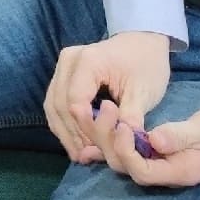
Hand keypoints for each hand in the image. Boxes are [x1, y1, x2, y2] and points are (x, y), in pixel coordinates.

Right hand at [44, 30, 171, 165]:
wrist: (143, 40)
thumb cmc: (146, 64)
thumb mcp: (144, 91)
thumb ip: (131, 117)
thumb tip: (123, 145)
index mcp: (88, 62)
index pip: (74, 101)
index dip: (84, 128)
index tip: (98, 149)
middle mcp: (68, 61)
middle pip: (58, 104)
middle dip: (71, 134)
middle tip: (87, 158)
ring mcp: (63, 66)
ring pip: (52, 105)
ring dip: (64, 132)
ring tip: (80, 155)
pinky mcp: (63, 74)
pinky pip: (56, 102)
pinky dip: (64, 123)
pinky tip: (76, 141)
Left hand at [95, 102, 199, 188]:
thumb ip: (181, 135)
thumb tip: (154, 140)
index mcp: (179, 171)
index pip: (140, 171)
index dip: (124, 150)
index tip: (123, 123)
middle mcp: (168, 172)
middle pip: (126, 167)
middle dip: (109, 141)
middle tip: (105, 108)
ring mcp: (166, 164)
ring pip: (126, 159)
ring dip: (110, 137)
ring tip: (106, 107)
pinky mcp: (165, 152)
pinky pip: (135, 150)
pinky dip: (118, 136)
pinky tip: (110, 117)